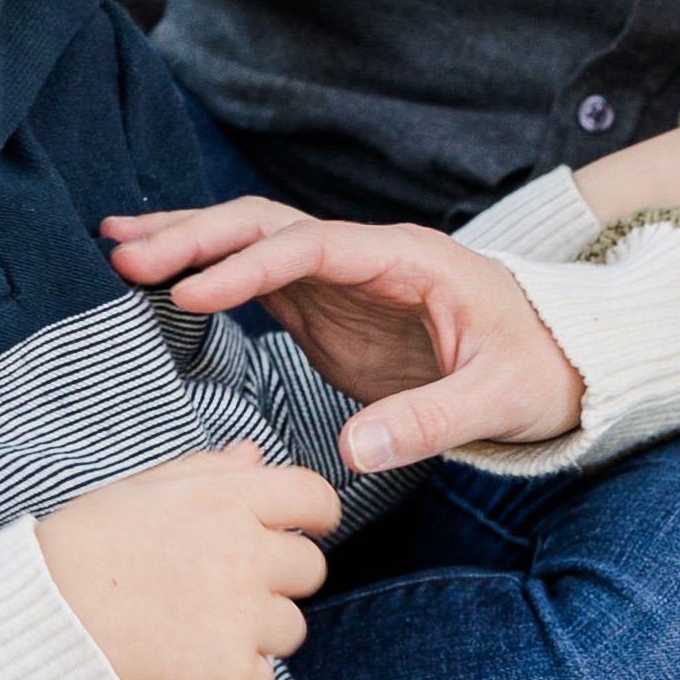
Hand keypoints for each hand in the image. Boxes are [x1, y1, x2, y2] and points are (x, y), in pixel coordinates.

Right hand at [35, 440, 335, 679]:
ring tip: (193, 628)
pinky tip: (183, 662)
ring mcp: (242, 618)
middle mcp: (245, 554)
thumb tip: (254, 457)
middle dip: (276, 578)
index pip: (315, 499)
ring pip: (289, 627)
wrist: (35, 625)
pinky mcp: (230, 675)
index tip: (298, 531)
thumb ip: (207, 472)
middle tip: (221, 589)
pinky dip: (230, 677)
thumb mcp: (140, 492)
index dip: (312, 516)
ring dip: (256, 631)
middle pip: (309, 568)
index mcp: (226, 500)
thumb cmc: (81, 551)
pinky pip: (259, 677)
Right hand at [103, 201, 583, 470]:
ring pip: (256, 242)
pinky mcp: (329, 309)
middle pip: (271, 227)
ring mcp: (345, 279)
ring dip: (190, 242)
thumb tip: (353, 452)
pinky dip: (207, 275)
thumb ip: (429, 421)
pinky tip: (159, 279)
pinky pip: (258, 279)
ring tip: (118, 245)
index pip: (316, 246)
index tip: (194, 291)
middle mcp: (369, 255)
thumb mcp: (499, 400)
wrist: (560, 362)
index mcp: (411, 259)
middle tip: (128, 254)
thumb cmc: (540, 371)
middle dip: (199, 237)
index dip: (252, 265)